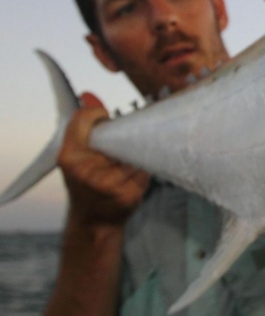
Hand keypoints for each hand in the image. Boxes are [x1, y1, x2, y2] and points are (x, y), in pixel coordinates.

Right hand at [58, 92, 149, 226]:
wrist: (94, 221)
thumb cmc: (86, 182)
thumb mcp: (78, 153)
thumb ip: (85, 125)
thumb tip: (88, 95)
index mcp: (69, 156)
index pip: (85, 118)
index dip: (98, 115)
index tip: (105, 121)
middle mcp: (84, 170)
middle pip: (116, 133)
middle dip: (121, 136)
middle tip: (119, 143)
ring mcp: (107, 184)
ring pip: (134, 150)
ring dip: (135, 153)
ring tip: (125, 164)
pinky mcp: (128, 194)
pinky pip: (145, 167)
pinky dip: (143, 169)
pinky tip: (134, 176)